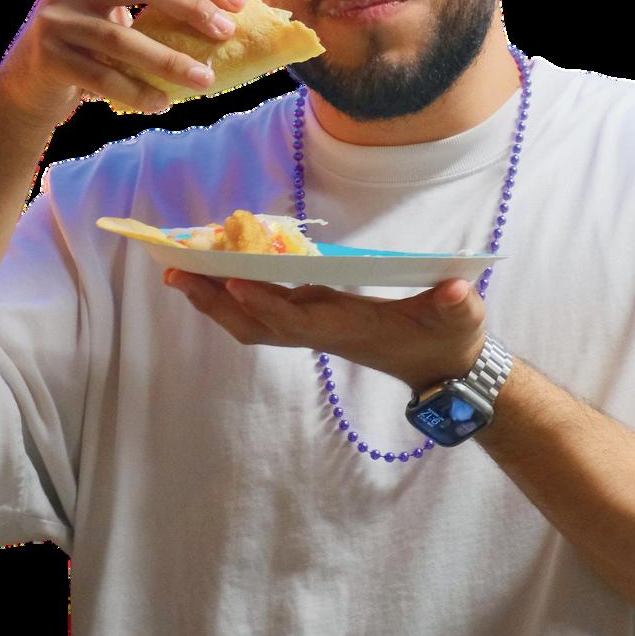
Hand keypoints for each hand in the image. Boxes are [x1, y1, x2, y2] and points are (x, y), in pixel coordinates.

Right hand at [0, 0, 248, 132]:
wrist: (25, 84)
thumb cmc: (87, 47)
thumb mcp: (113, 12)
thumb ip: (155, 4)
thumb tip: (228, 12)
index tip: (239, 4)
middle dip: (191, 7)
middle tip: (226, 33)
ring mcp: (55, 18)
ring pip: (122, 38)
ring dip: (169, 61)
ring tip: (204, 80)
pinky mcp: (47, 56)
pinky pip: (101, 76)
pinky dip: (136, 91)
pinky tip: (162, 103)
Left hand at [162, 269, 487, 395]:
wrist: (441, 365)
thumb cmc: (448, 339)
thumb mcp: (459, 320)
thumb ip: (456, 306)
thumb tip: (458, 292)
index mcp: (349, 328)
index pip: (298, 320)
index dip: (265, 303)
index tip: (233, 282)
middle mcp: (321, 330)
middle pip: (256, 323)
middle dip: (215, 301)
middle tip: (175, 272)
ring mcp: (313, 325)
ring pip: (252, 320)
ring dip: (214, 300)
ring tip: (176, 270)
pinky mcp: (313, 316)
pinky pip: (263, 309)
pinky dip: (233, 292)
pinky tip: (213, 270)